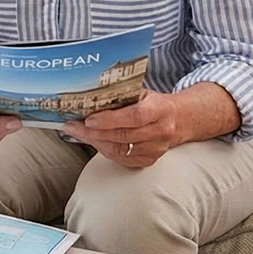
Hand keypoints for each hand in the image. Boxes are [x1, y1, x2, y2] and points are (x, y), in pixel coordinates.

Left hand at [64, 89, 180, 167]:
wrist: (179, 120)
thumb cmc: (155, 104)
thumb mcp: (142, 93)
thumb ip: (122, 96)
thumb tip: (90, 98)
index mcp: (160, 109)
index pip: (134, 117)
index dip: (110, 120)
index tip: (89, 119)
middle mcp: (161, 131)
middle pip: (124, 136)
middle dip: (94, 132)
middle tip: (74, 127)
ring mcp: (156, 148)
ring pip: (121, 150)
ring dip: (95, 142)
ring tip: (79, 133)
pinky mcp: (150, 160)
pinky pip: (123, 159)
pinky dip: (105, 151)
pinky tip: (94, 141)